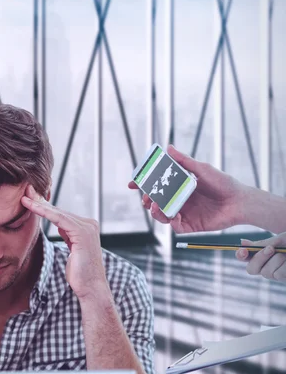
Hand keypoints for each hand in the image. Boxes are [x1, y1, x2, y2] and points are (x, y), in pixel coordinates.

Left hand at [21, 186, 108, 300]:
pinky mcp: (82, 233)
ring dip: (39, 204)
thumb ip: (68, 235)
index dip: (45, 206)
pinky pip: (59, 219)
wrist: (90, 288)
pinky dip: (44, 212)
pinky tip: (33, 207)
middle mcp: (89, 224)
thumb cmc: (80, 273)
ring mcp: (87, 227)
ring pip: (57, 213)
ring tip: (25, 197)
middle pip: (59, 210)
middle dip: (41, 200)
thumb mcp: (72, 249)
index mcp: (86, 226)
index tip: (30, 198)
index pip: (61, 214)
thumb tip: (61, 225)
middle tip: (25, 190)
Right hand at [128, 145, 244, 233]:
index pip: (156, 186)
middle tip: (144, 198)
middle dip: (146, 200)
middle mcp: (179, 200)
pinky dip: (170, 221)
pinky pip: (175, 226)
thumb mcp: (201, 169)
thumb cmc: (223, 182)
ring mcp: (184, 213)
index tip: (133, 183)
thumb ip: (184, 161)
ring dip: (155, 211)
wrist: (239, 201)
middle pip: (155, 201)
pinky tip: (171, 215)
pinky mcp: (190, 225)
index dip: (143, 185)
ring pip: (162, 215)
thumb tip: (168, 147)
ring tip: (154, 206)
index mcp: (179, 186)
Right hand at [236, 234, 285, 281]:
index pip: (243, 257)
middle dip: (259, 258)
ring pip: (265, 273)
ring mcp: (274, 275)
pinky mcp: (283, 279)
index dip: (240, 255)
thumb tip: (241, 242)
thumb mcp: (278, 241)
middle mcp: (265, 266)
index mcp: (261, 255)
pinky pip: (278, 275)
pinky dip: (284, 266)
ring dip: (277, 260)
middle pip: (251, 269)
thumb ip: (261, 244)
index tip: (244, 251)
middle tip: (271, 249)